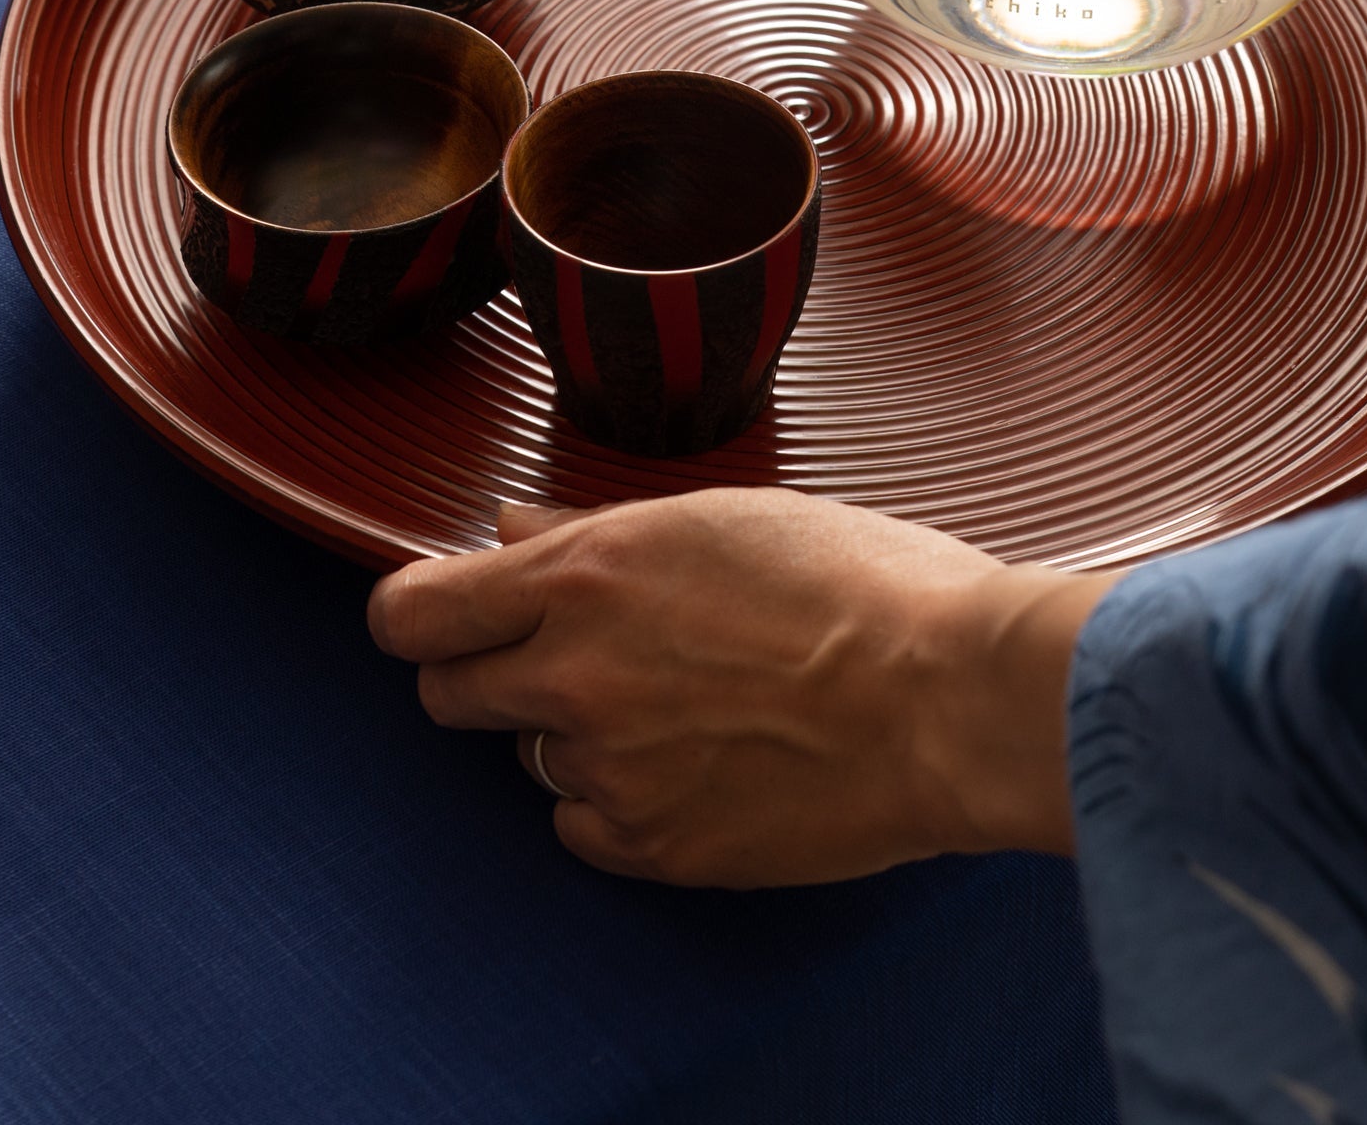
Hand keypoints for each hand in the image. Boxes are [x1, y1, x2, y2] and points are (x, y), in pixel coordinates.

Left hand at [368, 490, 1112, 887]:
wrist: (952, 697)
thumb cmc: (863, 585)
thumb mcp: (724, 519)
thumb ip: (594, 530)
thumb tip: (508, 531)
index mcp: (588, 575)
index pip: (414, 615)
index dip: (419, 616)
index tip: (445, 617)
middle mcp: (575, 675)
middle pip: (450, 696)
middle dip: (492, 675)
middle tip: (576, 658)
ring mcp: (611, 770)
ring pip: (531, 760)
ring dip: (576, 735)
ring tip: (682, 705)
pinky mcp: (655, 847)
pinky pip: (586, 828)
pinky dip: (622, 802)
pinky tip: (701, 764)